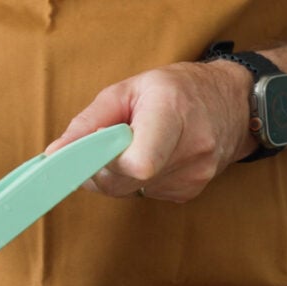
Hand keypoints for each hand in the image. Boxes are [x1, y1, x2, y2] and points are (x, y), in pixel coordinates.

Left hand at [45, 60, 257, 201]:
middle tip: (102, 147)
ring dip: (119, 175)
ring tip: (134, 145)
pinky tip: (152, 157)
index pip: (139, 162)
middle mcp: (192, 149)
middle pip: (126, 182)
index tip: (88, 156)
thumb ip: (89, 122)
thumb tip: (55, 154)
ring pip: (130, 191)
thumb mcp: (128, 89)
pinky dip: (137, 180)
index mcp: (174, 113)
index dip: (107, 164)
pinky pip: (145, 194)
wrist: (232, 103)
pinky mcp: (190, 192)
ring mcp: (195, 175)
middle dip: (102, 169)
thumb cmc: (177, 89)